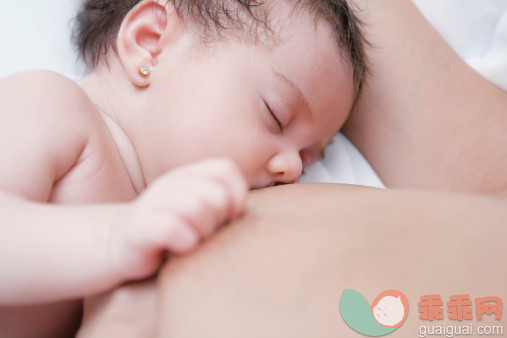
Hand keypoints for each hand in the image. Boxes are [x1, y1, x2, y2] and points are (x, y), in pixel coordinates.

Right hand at [108, 158, 247, 279]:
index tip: (230, 216)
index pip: (226, 169)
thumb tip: (242, 212)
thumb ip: (220, 202)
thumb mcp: (196, 209)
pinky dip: (185, 243)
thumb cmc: (168, 228)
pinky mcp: (140, 227)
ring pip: (197, 209)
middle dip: (218, 220)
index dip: (237, 193)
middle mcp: (170, 183)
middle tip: (205, 232)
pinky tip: (179, 248)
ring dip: (203, 232)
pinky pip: (174, 230)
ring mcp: (153, 202)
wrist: (119, 243)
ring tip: (193, 240)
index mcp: (187, 175)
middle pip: (216, 195)